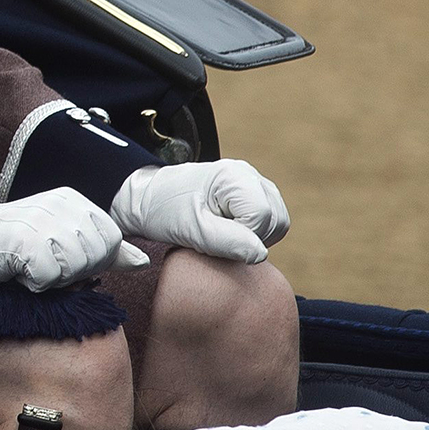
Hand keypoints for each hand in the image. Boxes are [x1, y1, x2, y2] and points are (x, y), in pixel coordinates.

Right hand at [0, 187, 150, 291]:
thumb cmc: (15, 246)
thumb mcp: (63, 242)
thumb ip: (104, 251)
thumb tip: (142, 261)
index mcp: (73, 199)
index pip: (111, 240)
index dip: (90, 260)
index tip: (59, 256)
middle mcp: (60, 203)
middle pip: (96, 256)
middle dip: (73, 271)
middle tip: (42, 262)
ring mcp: (42, 220)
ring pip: (76, 268)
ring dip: (52, 278)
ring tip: (29, 264)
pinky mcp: (25, 241)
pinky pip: (50, 279)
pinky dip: (34, 284)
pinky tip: (17, 270)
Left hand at [108, 160, 289, 262]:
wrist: (151, 201)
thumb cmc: (167, 212)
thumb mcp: (191, 229)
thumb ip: (226, 242)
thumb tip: (260, 255)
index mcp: (234, 175)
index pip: (262, 217)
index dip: (241, 235)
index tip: (211, 232)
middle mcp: (250, 174)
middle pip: (275, 221)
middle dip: (249, 238)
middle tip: (215, 235)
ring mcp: (255, 184)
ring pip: (277, 224)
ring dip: (252, 237)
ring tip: (219, 232)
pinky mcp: (255, 196)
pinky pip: (272, 224)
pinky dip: (253, 234)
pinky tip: (227, 230)